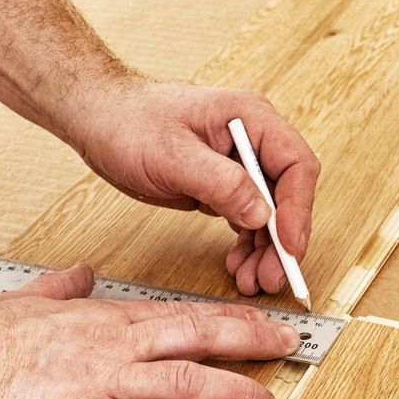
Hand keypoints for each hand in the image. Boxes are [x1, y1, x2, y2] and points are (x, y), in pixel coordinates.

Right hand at [0, 265, 300, 398]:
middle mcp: (113, 345)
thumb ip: (63, 287)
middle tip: (292, 346)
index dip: (230, 318)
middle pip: (200, 336)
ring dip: (238, 392)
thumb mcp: (27, 301)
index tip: (264, 322)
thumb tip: (83, 272)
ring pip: (189, 381)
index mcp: (103, 318)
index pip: (182, 313)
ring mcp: (103, 383)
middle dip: (253, 340)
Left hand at [55, 76, 320, 297]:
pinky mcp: (223, 185)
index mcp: (251, 118)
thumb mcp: (172, 155)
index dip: (298, 209)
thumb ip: (220, 183)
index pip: (295, 165)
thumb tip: (261, 213)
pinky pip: (248, 219)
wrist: (100, 121)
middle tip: (272, 277)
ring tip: (252, 280)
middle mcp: (252, 140)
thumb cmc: (129, 122)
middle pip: (287, 195)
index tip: (289, 247)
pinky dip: (247, 244)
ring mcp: (240, 164)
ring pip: (269, 214)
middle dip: (282, 240)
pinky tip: (238, 264)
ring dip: (266, 250)